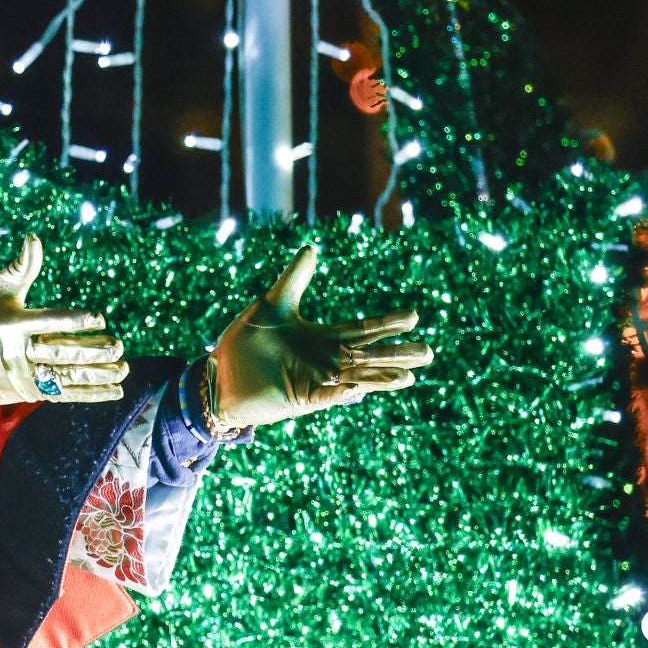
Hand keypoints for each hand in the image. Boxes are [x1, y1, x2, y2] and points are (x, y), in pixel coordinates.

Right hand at [0, 234, 127, 413]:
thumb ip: (19, 268)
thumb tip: (34, 238)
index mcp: (11, 325)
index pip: (48, 322)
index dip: (74, 321)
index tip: (99, 318)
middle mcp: (18, 354)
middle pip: (61, 353)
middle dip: (92, 351)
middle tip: (118, 346)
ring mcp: (24, 377)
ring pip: (66, 377)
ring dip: (97, 375)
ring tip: (123, 368)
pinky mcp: (28, 392)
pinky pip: (64, 395)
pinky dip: (90, 394)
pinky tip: (114, 390)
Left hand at [207, 246, 432, 430]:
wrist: (218, 373)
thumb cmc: (245, 342)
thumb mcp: (272, 304)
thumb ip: (294, 279)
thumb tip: (311, 249)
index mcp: (323, 338)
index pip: (363, 329)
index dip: (387, 324)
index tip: (413, 316)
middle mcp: (326, 361)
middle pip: (370, 356)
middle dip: (397, 354)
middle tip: (428, 352)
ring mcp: (317, 381)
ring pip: (358, 379)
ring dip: (381, 378)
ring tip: (409, 376)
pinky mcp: (301, 398)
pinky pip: (328, 395)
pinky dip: (345, 392)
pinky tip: (362, 388)